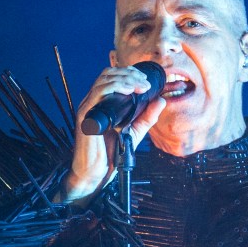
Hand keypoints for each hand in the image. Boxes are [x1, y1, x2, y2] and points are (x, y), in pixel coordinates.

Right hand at [58, 66, 166, 203]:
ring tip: (140, 86)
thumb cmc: (111, 153)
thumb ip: (147, 116)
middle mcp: (93, 102)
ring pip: (103, 80)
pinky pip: (97, 94)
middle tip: (145, 83)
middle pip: (108, 74)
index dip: (129, 73)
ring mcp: (88, 108)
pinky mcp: (86, 117)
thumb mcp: (134, 131)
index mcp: (102, 103)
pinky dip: (114, 88)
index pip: (112, 77)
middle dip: (129, 74)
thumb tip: (161, 100)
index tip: (146, 81)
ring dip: (125, 79)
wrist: (97, 173)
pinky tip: (128, 91)